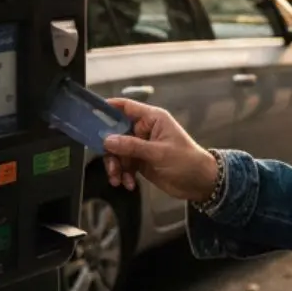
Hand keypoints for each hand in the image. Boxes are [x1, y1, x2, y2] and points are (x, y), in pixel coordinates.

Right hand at [102, 98, 217, 201]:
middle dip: (110, 149)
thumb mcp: (158, 153)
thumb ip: (132, 146)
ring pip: (118, 152)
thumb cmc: (187, 161)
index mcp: (152, 119)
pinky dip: (124, 174)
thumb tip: (108, 141)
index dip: (108, 108)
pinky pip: (125, 165)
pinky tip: (129, 184)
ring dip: (116, 166)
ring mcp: (143, 146)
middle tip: (109, 162)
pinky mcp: (142, 161)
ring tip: (118, 179)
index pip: (126, 106)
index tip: (91, 114)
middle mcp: (145, 130)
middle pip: (116, 133)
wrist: (200, 183)